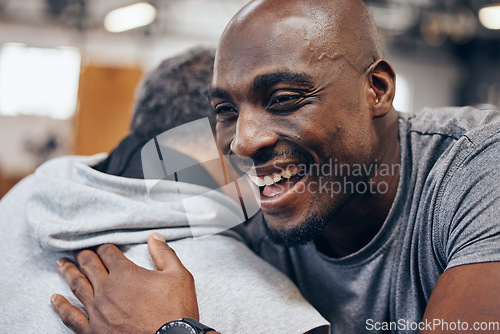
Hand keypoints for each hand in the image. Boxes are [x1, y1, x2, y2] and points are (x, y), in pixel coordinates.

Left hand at [50, 233, 198, 333]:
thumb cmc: (175, 310)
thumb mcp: (178, 276)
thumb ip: (164, 254)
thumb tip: (154, 237)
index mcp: (125, 273)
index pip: (108, 253)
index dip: (105, 248)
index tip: (104, 248)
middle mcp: (107, 289)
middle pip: (89, 266)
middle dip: (84, 256)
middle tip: (80, 252)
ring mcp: (97, 310)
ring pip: (77, 286)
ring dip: (68, 273)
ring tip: (61, 265)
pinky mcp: (93, 330)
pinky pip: (70, 316)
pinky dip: (61, 306)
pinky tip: (54, 299)